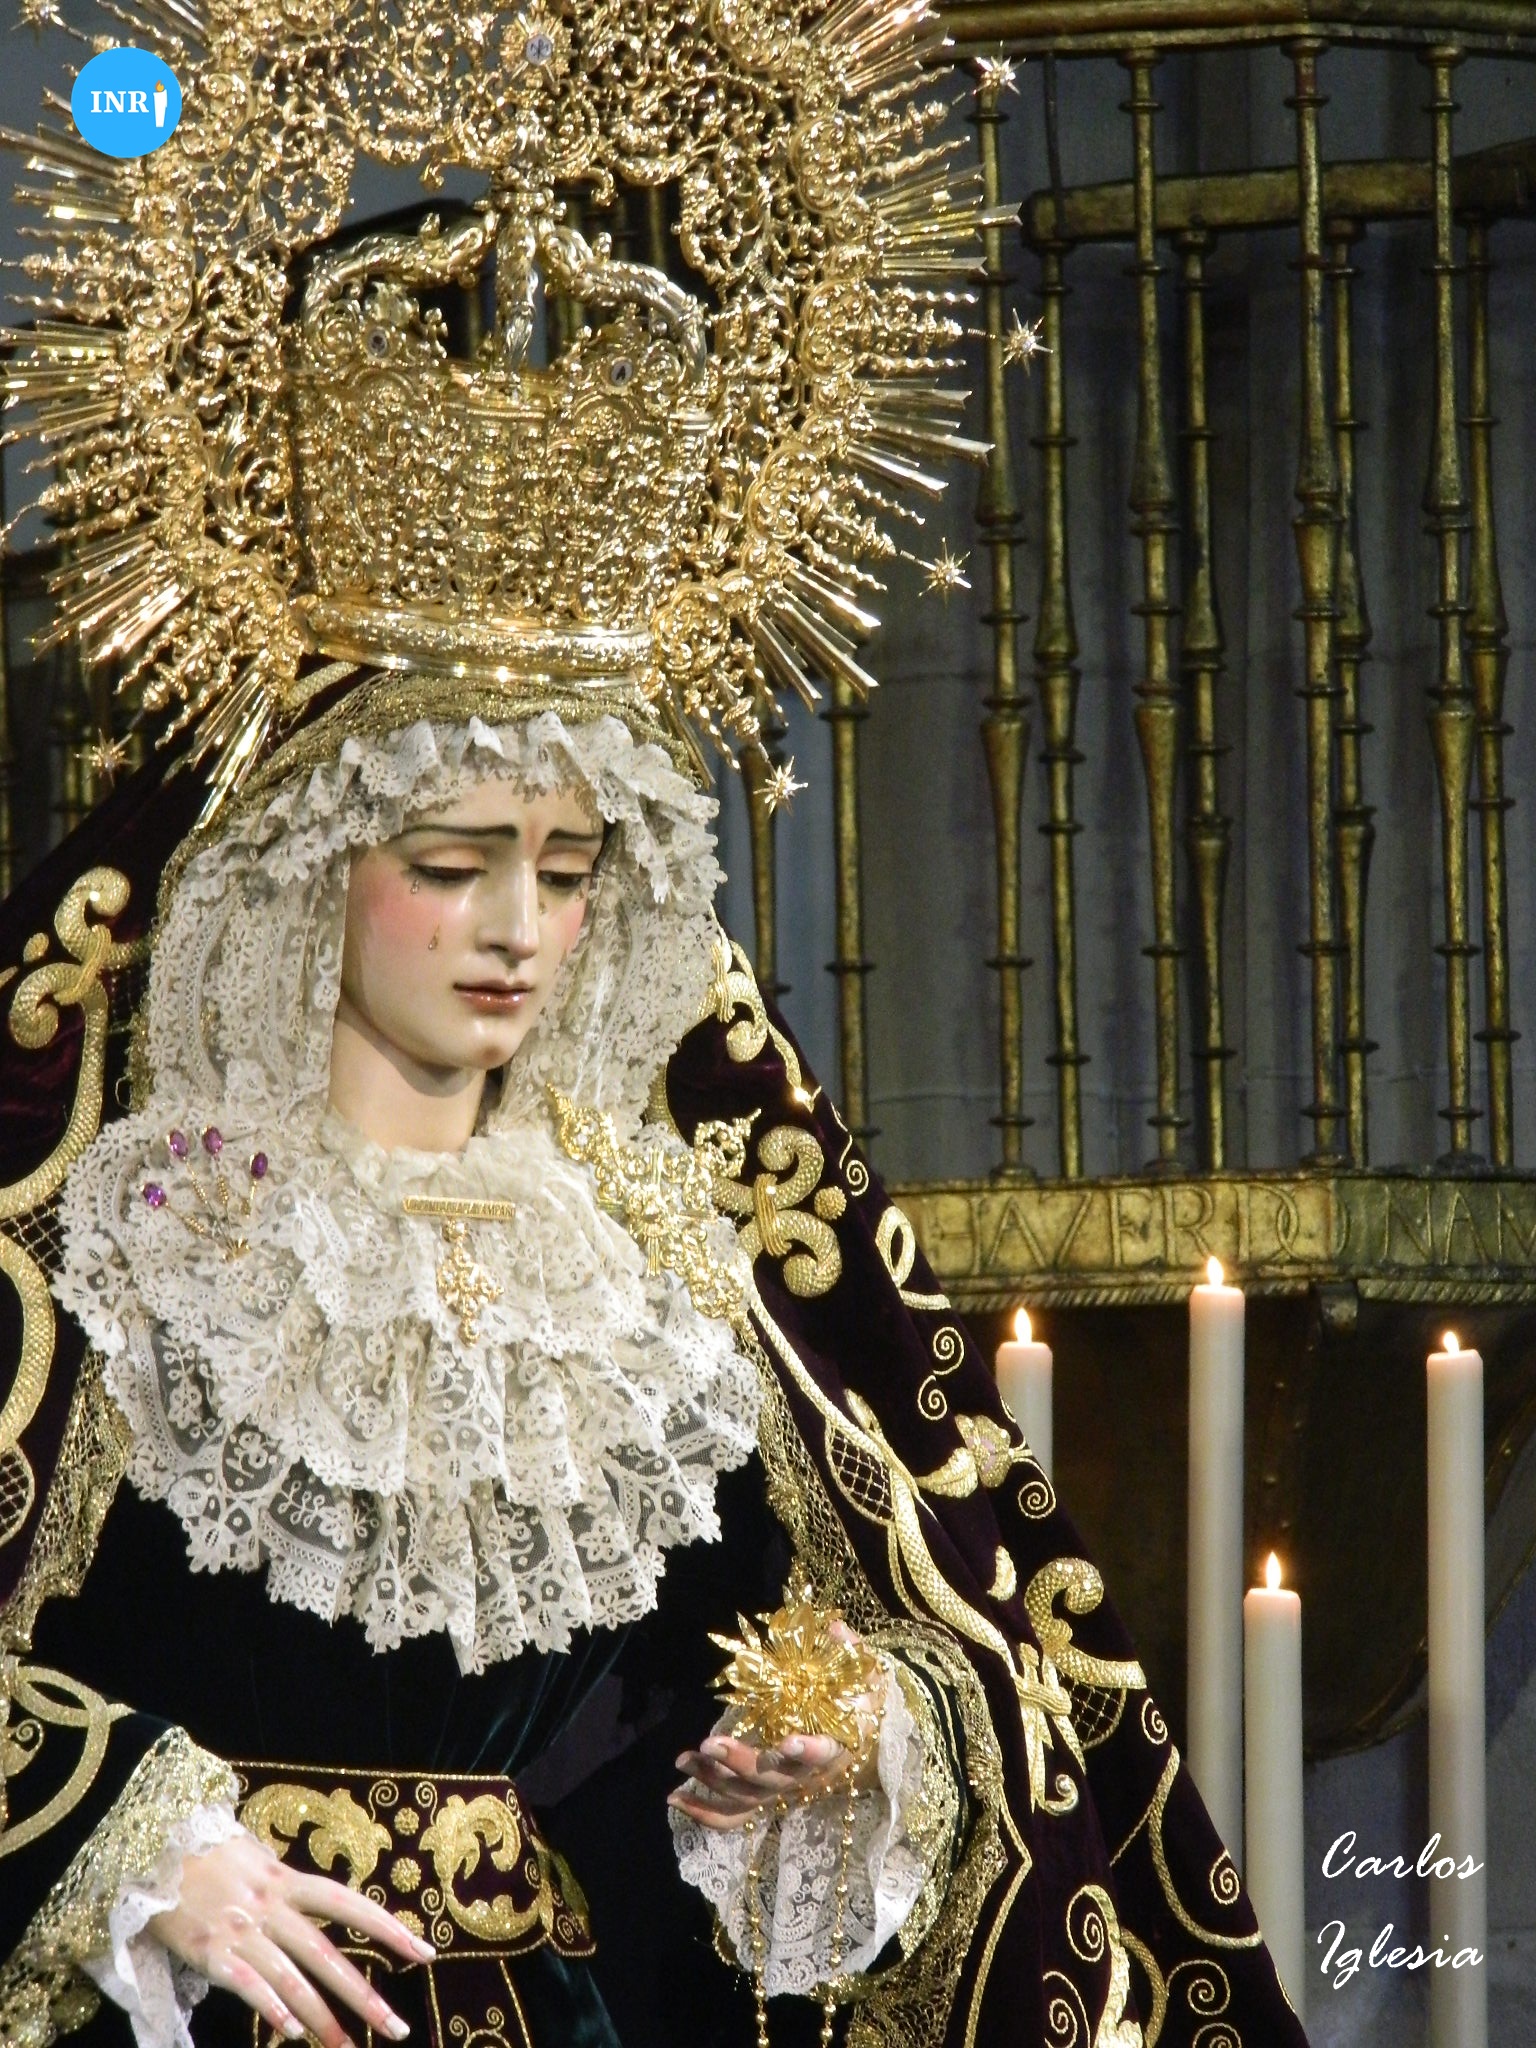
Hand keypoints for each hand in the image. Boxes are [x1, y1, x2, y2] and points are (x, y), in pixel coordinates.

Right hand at [148, 1830, 434, 2045]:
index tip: (424, 1953)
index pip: (348, 1905)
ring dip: (323, 2020)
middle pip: (327, 1955)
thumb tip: (312, 1905)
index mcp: (286, 1880)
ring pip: (293, 1980)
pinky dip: (271, 2007)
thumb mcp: (254, 1857)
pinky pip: (247, 1984)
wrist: (150, 1848)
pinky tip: (291, 2033)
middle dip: (363, 1995)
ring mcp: (241, 1931)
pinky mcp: (210, 1953)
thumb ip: (284, 1886)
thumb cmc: (204, 1853)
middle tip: (396, 2028)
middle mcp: (271, 1906)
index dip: (387, 1928)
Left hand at [668, 1632, 885, 1832]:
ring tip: (683, 1761)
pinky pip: (735, 1815)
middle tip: (709, 1744)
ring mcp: (784, 1790)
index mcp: (838, 1746)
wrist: (859, 1738)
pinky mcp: (766, 1796)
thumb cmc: (859, 1699)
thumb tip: (834, 1629)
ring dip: (713, 1781)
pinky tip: (675, 1798)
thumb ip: (852, 1651)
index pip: (826, 1754)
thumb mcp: (866, 1671)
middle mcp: (808, 1776)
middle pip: (774, 1780)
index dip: (809, 1751)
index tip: (786, 1742)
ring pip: (748, 1796)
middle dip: (740, 1763)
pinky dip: (704, 1813)